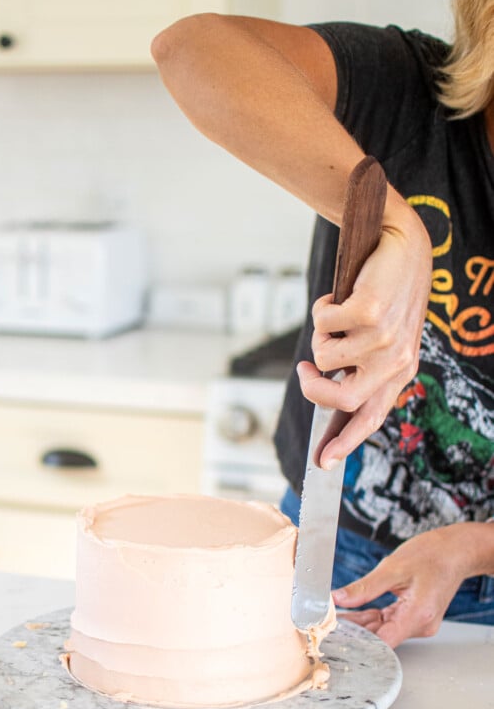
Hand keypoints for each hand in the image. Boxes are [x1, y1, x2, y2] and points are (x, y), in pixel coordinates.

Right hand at [297, 193, 431, 468]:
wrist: (403, 245)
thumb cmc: (388, 293)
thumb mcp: (384, 338)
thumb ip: (364, 368)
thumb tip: (326, 395)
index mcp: (401, 372)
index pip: (370, 417)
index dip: (345, 443)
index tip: (323, 463)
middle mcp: (396, 360)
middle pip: (342, 399)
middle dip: (312, 389)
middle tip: (304, 371)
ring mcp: (384, 337)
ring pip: (324, 357)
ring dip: (321, 334)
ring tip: (337, 313)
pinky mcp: (369, 312)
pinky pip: (323, 324)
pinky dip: (322, 308)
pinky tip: (338, 296)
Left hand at [332, 524, 493, 647]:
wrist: (456, 550)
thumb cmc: (432, 555)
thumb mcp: (392, 567)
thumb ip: (363, 588)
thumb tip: (337, 599)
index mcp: (417, 616)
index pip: (382, 642)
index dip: (357, 641)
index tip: (335, 635)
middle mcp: (420, 625)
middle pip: (380, 637)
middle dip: (353, 631)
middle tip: (326, 623)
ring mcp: (418, 622)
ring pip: (382, 630)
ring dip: (360, 624)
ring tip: (334, 616)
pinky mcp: (415, 617)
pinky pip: (389, 622)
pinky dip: (371, 618)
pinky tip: (352, 613)